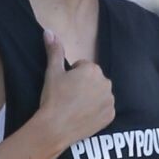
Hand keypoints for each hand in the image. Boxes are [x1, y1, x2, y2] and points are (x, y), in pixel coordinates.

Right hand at [36, 29, 113, 150]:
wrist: (55, 127)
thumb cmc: (53, 98)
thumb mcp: (52, 72)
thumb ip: (54, 50)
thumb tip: (49, 31)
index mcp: (93, 69)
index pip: (82, 67)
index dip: (71, 76)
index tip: (64, 87)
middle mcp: (106, 83)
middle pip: (93, 80)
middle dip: (84, 86)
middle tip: (69, 97)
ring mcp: (110, 101)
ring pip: (100, 94)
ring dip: (91, 98)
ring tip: (75, 107)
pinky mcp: (110, 116)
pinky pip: (104, 109)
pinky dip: (96, 111)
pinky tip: (84, 116)